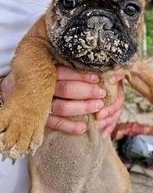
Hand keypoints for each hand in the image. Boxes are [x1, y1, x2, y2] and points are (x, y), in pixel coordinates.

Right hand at [0, 68, 124, 137]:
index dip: (81, 75)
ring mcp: (39, 104)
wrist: (11, 90)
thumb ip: (63, 65)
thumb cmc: (38, 76)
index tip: (97, 78)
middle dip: (87, 91)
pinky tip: (83, 127)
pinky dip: (69, 127)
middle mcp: (42, 88)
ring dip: (82, 108)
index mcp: (44, 72)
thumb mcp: (46, 66)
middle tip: (102, 93)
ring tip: (98, 106)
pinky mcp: (38, 119)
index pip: (64, 72)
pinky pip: (54, 124)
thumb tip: (92, 65)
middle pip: (66, 89)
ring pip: (62, 107)